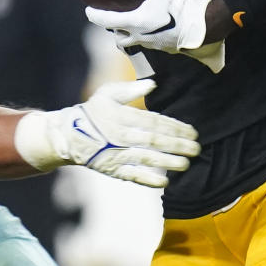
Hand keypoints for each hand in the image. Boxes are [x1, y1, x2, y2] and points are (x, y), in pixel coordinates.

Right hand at [14, 79, 199, 186]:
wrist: (69, 134)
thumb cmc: (93, 111)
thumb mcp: (107, 94)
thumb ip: (130, 89)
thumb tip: (152, 83)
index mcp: (121, 115)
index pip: (153, 121)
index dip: (174, 126)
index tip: (192, 131)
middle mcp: (120, 135)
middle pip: (153, 140)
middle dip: (177, 144)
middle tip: (197, 148)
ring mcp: (116, 153)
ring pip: (146, 158)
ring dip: (168, 162)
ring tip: (186, 164)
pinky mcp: (111, 169)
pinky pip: (132, 176)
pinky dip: (148, 180)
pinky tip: (165, 182)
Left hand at [85, 0, 224, 72]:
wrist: (209, 26)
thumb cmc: (184, 6)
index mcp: (136, 22)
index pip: (107, 21)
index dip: (96, 15)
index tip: (89, 11)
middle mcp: (143, 37)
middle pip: (120, 39)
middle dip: (115, 31)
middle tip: (114, 21)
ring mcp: (156, 45)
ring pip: (137, 45)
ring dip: (133, 37)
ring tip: (135, 26)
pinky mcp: (171, 49)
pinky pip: (155, 45)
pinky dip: (152, 38)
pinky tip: (160, 29)